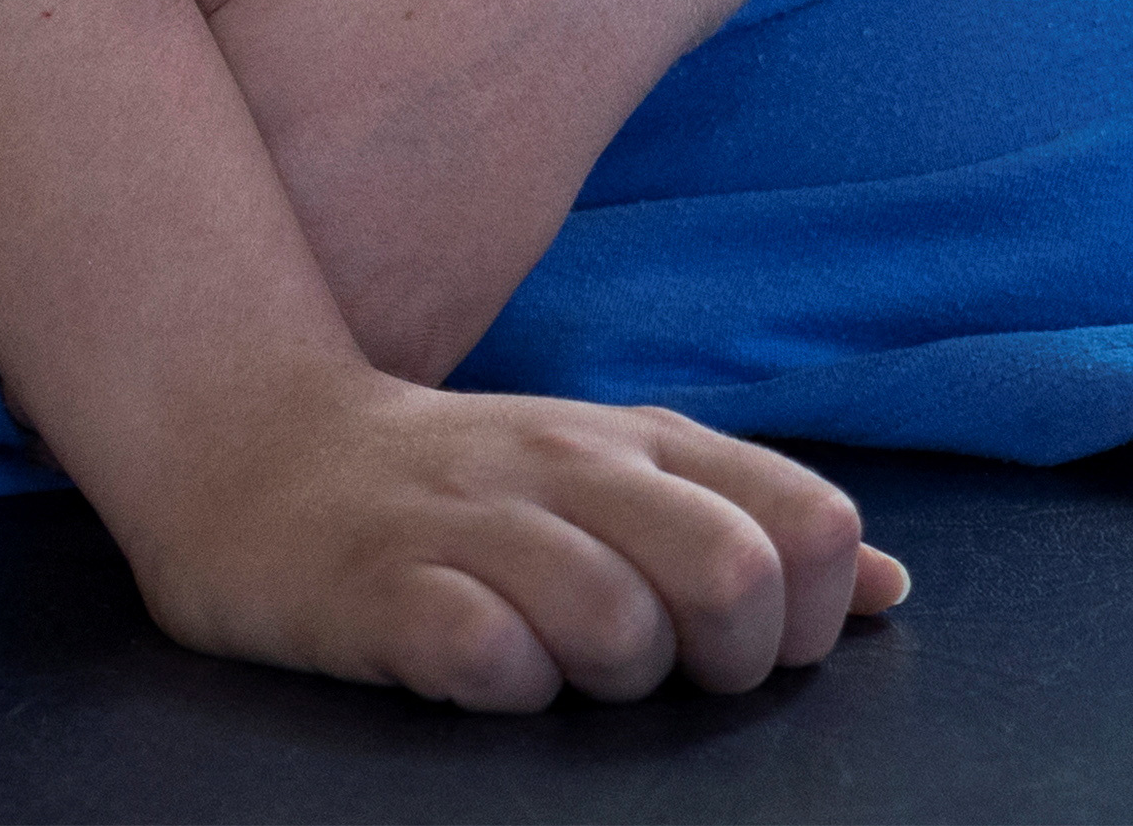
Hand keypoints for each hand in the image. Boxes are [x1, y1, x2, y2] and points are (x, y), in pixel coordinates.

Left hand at [0, 0, 673, 415]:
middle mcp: (286, 269)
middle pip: (116, 364)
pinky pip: (323, 393)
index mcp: (207, 173)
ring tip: (51, 397)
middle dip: (25, 377)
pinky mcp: (434, 335)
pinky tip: (210, 387)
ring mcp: (367, 317)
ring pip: (222, 397)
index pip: (33, 285)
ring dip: (145, 393)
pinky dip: (262, 393)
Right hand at [100, 359, 904, 709]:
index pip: (809, 521)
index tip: (729, 644)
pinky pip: (485, 657)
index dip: (801, 614)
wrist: (246, 447)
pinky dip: (500, 685)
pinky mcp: (379, 586)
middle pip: (731, 573)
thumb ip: (748, 519)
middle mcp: (566, 465)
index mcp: (640, 445)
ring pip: (614, 623)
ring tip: (549, 669)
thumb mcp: (613, 477)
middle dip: (719, 659)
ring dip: (604, 678)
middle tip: (650, 672)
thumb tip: (886, 590)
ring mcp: (469, 521)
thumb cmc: (458, 490)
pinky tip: (471, 669)